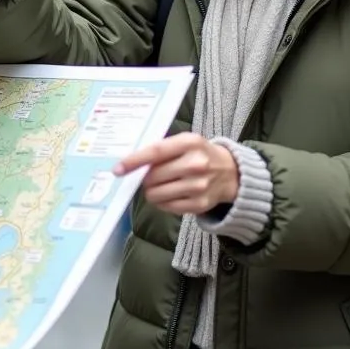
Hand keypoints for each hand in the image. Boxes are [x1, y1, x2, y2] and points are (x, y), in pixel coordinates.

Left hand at [113, 133, 239, 214]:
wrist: (231, 172)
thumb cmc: (200, 153)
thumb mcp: (185, 142)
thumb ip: (161, 149)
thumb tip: (131, 162)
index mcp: (190, 143)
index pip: (155, 152)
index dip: (134, 161)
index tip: (118, 168)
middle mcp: (195, 164)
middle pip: (153, 177)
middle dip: (144, 179)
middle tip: (148, 176)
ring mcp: (198, 186)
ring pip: (157, 194)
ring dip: (151, 192)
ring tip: (159, 185)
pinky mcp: (199, 204)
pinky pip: (168, 206)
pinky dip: (163, 202)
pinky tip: (170, 194)